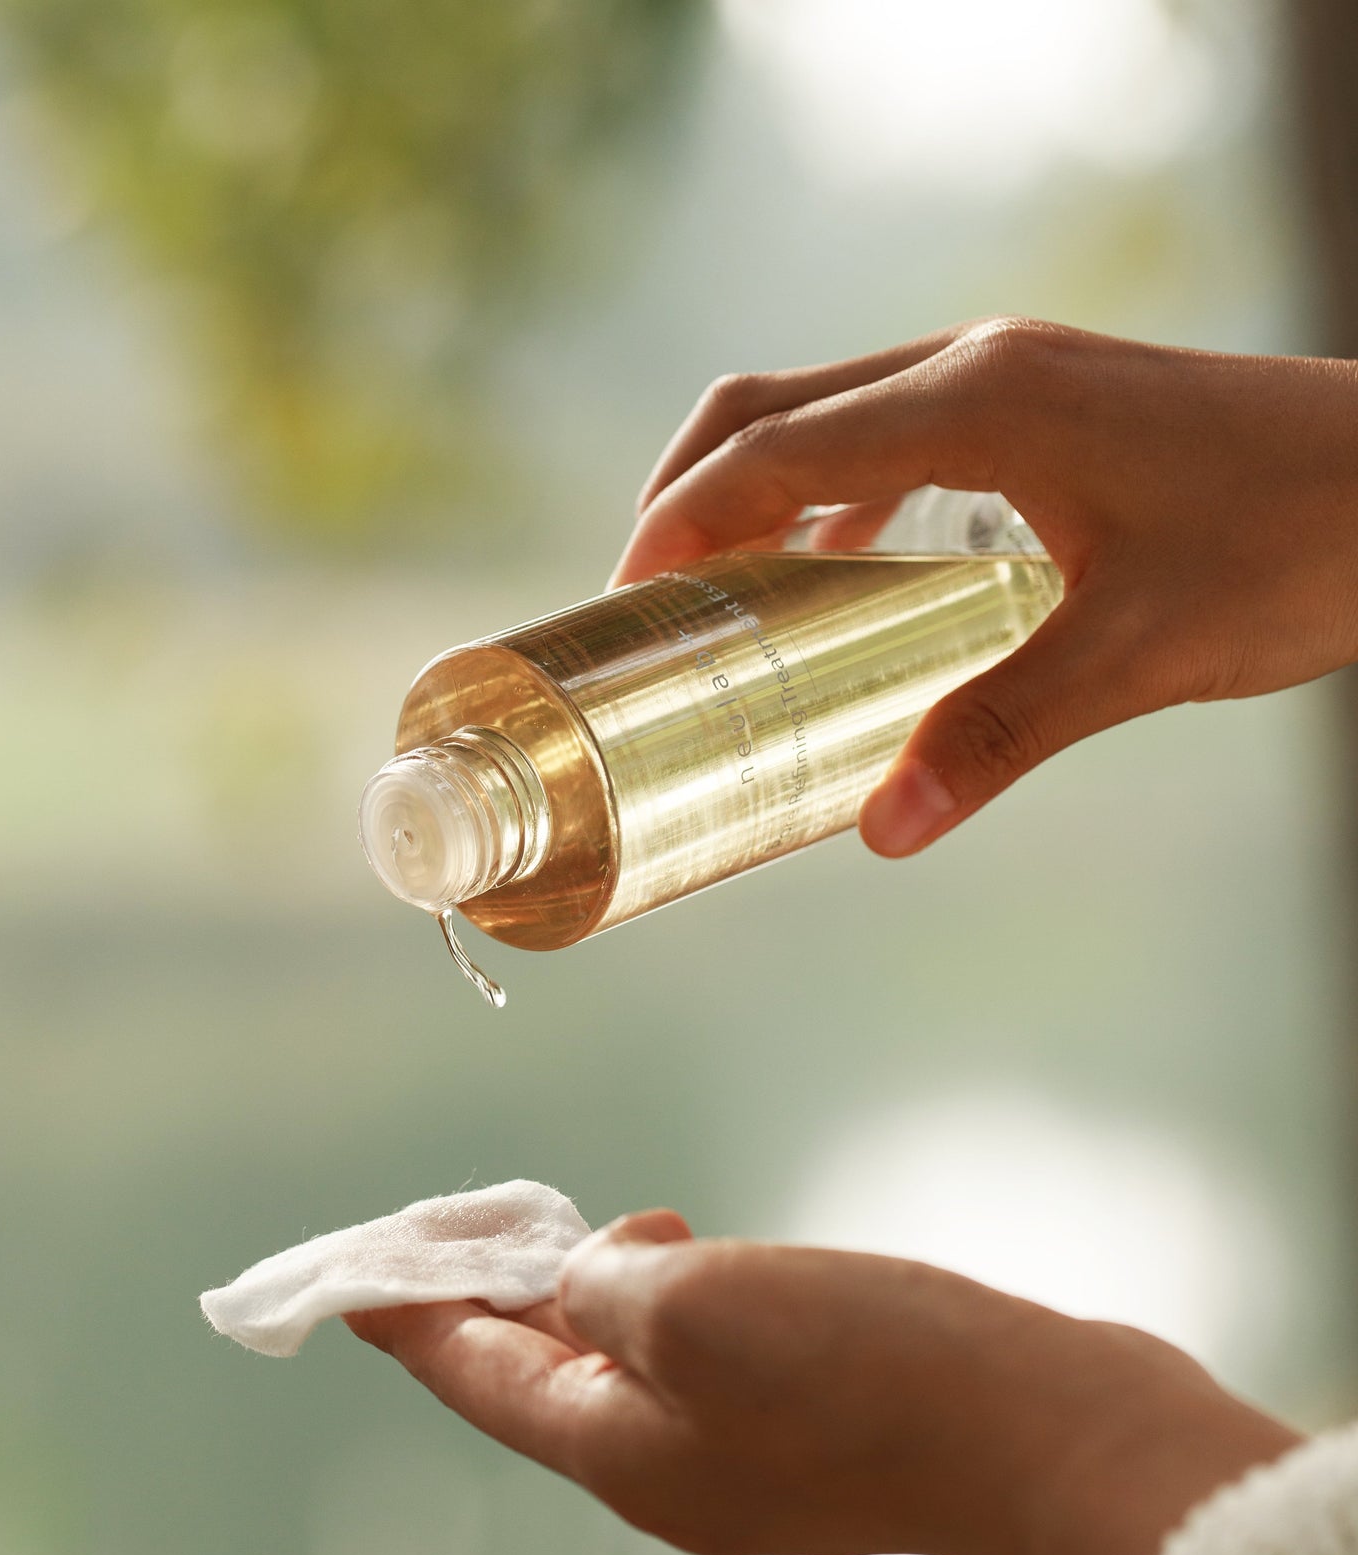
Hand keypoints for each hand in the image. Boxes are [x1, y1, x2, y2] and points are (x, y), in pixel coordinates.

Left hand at [347, 1211, 1300, 1554]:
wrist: (1049, 1433)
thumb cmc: (868, 1372)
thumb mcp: (701, 1306)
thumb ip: (605, 1286)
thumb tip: (585, 1274)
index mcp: (614, 1447)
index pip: (471, 1372)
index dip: (406, 1314)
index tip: (349, 1278)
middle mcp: (661, 1464)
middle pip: (532, 1371)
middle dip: (480, 1297)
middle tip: (443, 1229)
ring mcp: (736, 1450)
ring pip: (612, 1361)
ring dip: (570, 1293)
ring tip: (555, 1227)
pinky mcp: (803, 1421)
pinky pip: (687, 1356)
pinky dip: (653, 1298)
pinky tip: (675, 1248)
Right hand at [611, 320, 1357, 856]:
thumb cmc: (1299, 541)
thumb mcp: (1136, 652)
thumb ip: (992, 735)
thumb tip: (881, 831)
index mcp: (979, 401)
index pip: (774, 447)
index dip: (680, 520)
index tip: (624, 599)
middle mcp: (978, 363)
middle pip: (774, 401)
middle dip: (689, 491)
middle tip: (648, 599)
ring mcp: (1012, 369)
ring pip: (831, 405)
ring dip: (759, 484)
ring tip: (722, 588)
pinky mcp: (1044, 397)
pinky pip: (895, 424)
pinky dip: (836, 485)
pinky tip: (845, 560)